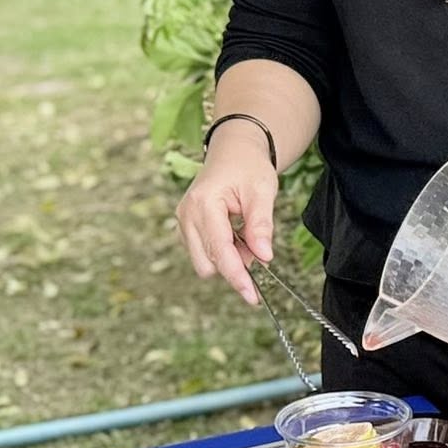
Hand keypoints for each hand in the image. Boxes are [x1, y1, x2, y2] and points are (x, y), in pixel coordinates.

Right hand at [175, 122, 278, 306]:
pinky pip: (201, 253)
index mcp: (204, 203)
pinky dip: (221, 251)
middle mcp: (187, 215)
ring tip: (247, 236)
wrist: (234, 150)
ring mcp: (183, 222)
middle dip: (234, 265)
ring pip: (203, 262)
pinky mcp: (186, 227)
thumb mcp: (262, 191)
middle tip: (258, 248)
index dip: (237, 276)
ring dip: (227, 259)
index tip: (252, 297)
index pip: (220, 251)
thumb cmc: (248, 166)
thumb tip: (264, 257)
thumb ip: (261, 224)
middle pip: (207, 263)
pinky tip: (235, 235)